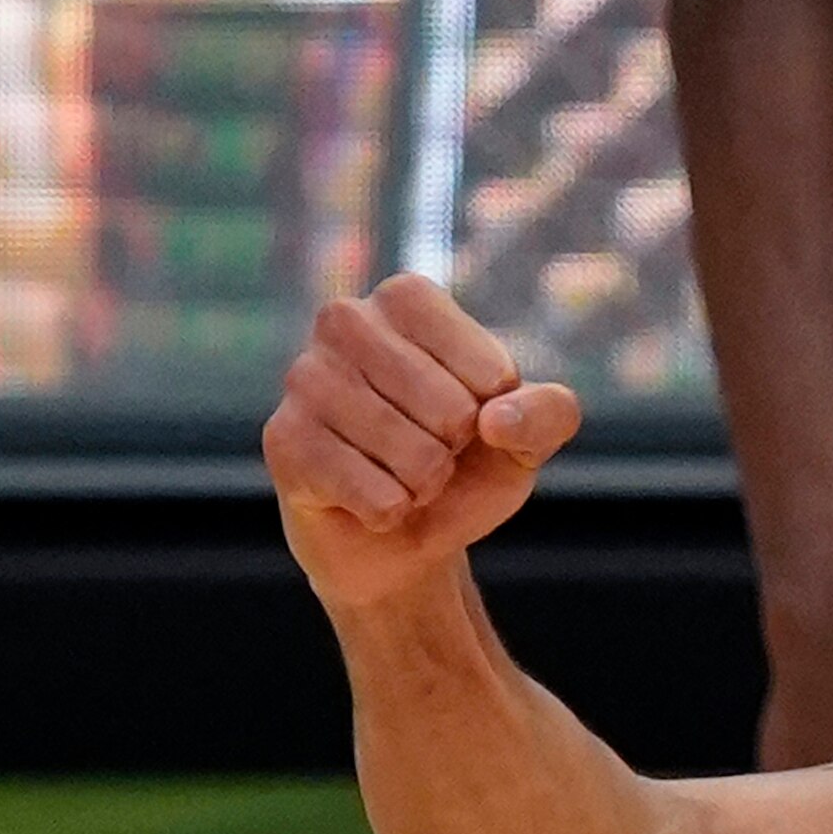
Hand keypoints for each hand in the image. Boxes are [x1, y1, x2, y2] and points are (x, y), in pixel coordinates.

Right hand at [267, 276, 582, 614]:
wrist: (400, 536)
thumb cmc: (464, 466)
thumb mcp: (527, 437)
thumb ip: (549, 413)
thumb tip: (496, 419)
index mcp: (407, 298)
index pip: (491, 373)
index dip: (495, 416)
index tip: (469, 418)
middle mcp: (346, 320)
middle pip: (451, 412)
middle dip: (455, 453)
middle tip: (428, 451)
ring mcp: (305, 376)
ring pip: (414, 456)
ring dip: (423, 486)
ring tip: (398, 475)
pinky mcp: (283, 439)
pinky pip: (374, 496)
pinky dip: (389, 513)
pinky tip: (367, 500)